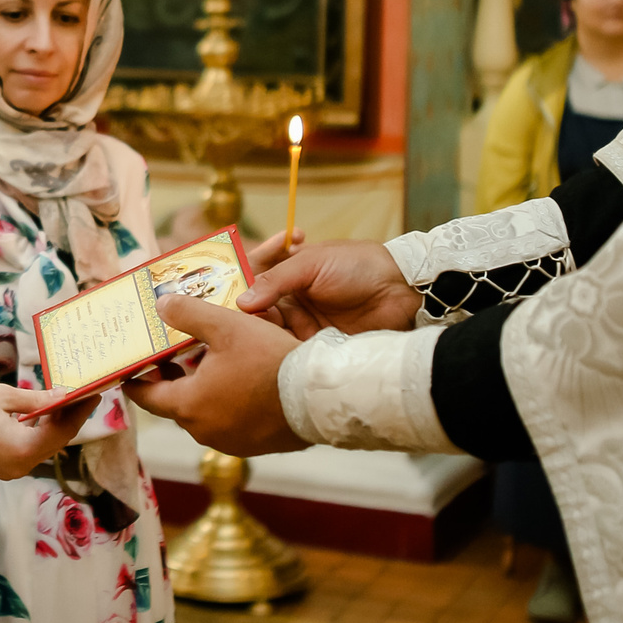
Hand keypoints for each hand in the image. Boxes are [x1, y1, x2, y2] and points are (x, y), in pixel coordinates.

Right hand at [0, 384, 99, 478]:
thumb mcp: (3, 397)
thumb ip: (36, 399)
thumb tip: (62, 396)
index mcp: (23, 450)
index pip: (64, 431)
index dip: (80, 411)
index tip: (93, 394)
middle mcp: (20, 466)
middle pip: (56, 442)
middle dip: (70, 418)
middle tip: (82, 394)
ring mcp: (10, 470)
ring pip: (42, 447)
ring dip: (54, 425)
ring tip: (65, 400)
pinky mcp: (0, 467)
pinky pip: (27, 450)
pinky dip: (37, 433)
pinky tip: (42, 414)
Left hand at [125, 296, 308, 456]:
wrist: (320, 397)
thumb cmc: (270, 360)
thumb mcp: (226, 326)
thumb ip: (188, 314)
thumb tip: (160, 305)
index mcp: (188, 405)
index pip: (146, 396)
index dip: (136, 379)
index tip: (131, 367)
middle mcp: (203, 430)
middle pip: (175, 403)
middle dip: (172, 378)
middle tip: (172, 353)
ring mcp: (230, 442)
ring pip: (204, 412)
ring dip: (202, 390)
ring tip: (210, 361)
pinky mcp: (254, 445)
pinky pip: (229, 422)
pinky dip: (226, 403)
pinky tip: (241, 381)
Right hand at [235, 237, 422, 338]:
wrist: (401, 290)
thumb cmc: (357, 265)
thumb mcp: (312, 264)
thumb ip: (276, 280)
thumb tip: (242, 302)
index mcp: (287, 275)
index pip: (252, 282)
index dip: (236, 290)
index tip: (221, 298)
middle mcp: (292, 301)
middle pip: (258, 314)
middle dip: (249, 321)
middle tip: (242, 328)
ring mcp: (305, 325)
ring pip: (273, 336)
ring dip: (265, 339)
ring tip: (257, 344)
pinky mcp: (319, 346)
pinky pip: (294, 353)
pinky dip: (284, 356)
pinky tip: (275, 359)